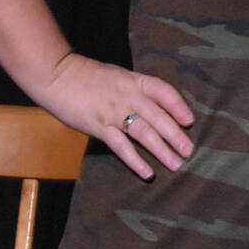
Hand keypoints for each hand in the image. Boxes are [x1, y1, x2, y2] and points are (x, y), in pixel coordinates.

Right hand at [32, 52, 195, 180]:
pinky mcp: (99, 127)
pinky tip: (147, 172)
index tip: (190, 121)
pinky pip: (121, 147)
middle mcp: (128, 96)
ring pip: (144, 133)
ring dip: (161, 151)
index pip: (164, 92)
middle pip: (158, 117)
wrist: (58, 75)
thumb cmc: (90, 77)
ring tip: (176, 165)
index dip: (179, 106)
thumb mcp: (119, 77)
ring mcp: (114, 112)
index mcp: (135, 81)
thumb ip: (137, 91)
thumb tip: (159, 109)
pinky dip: (135, 161)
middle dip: (176, 136)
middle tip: (189, 152)